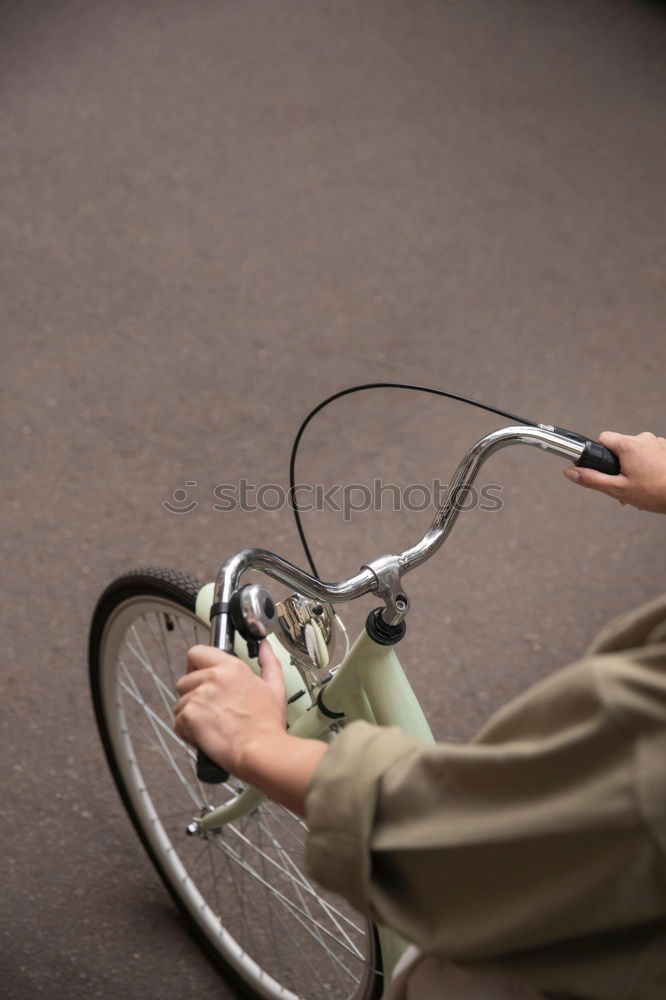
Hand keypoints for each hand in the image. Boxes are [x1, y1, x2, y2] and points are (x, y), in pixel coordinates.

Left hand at [174, 640, 327, 815]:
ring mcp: (199, 695)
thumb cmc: (267, 724)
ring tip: (211, 726)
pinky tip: (206, 736)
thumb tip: (265, 646)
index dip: (195, 666)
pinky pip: (178, 722)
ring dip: (190, 715)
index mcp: (231, 667)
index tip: (201, 678)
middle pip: (185, 681)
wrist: (261, 751)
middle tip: (211, 711)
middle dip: (193, 696)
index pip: (197, 653)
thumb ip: (269, 662)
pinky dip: (187, 732)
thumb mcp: (275, 687)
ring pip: (180, 702)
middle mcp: (212, 677)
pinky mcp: (189, 715)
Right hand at [564, 431, 665, 512]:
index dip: (600, 453)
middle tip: (624, 484)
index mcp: (629, 445)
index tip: (604, 466)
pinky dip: (648, 466)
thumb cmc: (655, 493)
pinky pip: (651, 454)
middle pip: (620, 447)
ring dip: (634, 466)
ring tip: (640, 486)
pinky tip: (652, 482)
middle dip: (619, 465)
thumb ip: (592, 479)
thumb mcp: (617, 489)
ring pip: (637, 452)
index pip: (604, 438)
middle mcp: (644, 439)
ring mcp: (658, 443)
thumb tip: (571, 472)